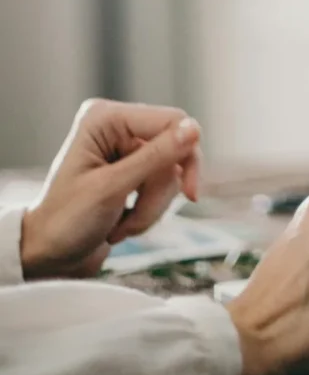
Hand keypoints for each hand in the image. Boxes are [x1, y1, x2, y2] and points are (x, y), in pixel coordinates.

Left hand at [20, 99, 202, 279]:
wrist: (49, 255)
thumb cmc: (66, 221)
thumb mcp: (112, 187)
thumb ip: (155, 156)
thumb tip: (194, 129)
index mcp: (106, 118)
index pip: (173, 122)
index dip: (187, 156)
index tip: (191, 194)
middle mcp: (117, 129)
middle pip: (176, 152)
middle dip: (159, 193)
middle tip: (136, 217)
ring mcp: (126, 152)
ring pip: (172, 175)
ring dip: (152, 208)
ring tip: (122, 226)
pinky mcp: (133, 174)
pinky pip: (164, 189)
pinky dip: (149, 212)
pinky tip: (123, 224)